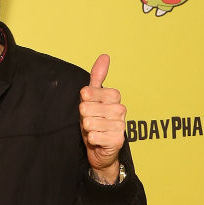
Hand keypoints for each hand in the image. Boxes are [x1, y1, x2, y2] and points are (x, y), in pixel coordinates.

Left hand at [79, 54, 125, 181]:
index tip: (86, 103)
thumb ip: (97, 77)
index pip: (90, 91)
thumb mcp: (92, 98)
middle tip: (90, 120)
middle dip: (83, 116)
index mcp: (114, 97)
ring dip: (87, 129)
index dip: (84, 99)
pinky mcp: (118, 140)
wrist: (100, 148)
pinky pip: (94, 136)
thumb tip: (105, 56)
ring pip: (89, 122)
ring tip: (93, 130)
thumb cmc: (95, 121)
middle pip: (87, 108)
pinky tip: (96, 140)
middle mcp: (120, 109)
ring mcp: (120, 125)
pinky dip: (91, 139)